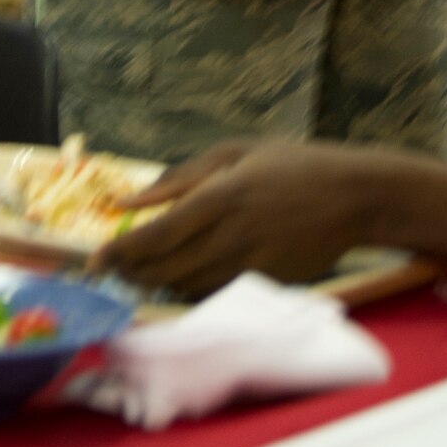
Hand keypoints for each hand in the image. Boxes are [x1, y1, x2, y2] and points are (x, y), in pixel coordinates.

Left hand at [89, 140, 383, 295]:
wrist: (352, 197)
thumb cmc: (290, 164)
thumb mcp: (235, 153)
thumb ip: (178, 179)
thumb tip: (128, 200)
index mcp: (222, 195)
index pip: (158, 234)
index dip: (121, 252)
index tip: (94, 260)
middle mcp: (232, 235)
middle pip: (166, 268)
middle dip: (131, 273)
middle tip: (110, 270)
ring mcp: (249, 264)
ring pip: (186, 286)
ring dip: (156, 283)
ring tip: (138, 273)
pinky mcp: (263, 284)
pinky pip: (213, 292)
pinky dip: (188, 288)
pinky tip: (179, 275)